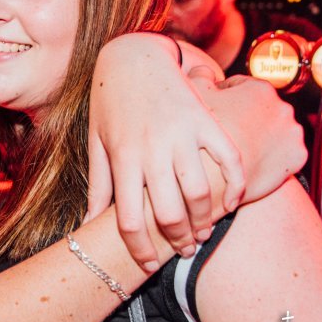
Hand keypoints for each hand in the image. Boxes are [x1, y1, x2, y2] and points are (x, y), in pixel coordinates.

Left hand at [87, 34, 245, 266]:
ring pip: (200, 193)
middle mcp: (152, 148)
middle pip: (168, 214)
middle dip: (176, 241)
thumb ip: (98, 185)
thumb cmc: (110, 105)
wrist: (132, 57)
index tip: (148, 264)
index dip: (140, 250)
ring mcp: (182, 133)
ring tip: (202, 232)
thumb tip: (87, 225)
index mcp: (123, 158)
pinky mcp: (206, 120)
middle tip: (182, 250)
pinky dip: (234, 186)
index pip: (129, 220)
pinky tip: (231, 203)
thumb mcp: (97, 143)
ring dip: (204, 221)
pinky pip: (228, 159)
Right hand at [193, 74, 306, 202]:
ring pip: (275, 129)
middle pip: (261, 108)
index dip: (225, 97)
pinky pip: (286, 152)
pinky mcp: (298, 157)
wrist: (213, 179)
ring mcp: (293, 133)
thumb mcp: (193, 97)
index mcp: (260, 89)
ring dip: (262, 134)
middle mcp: (283, 108)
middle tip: (228, 131)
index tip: (217, 110)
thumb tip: (204, 69)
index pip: (242, 86)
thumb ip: (200, 75)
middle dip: (247, 116)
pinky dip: (275, 155)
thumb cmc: (200, 137)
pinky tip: (256, 159)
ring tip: (242, 147)